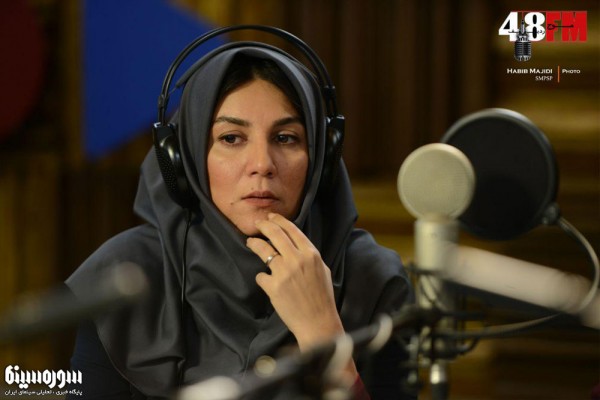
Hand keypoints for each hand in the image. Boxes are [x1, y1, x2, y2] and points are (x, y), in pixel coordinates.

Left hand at [246, 213, 343, 349]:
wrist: (318, 322)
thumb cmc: (322, 297)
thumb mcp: (322, 269)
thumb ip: (308, 255)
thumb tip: (295, 245)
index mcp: (311, 254)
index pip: (292, 229)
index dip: (279, 221)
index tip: (271, 217)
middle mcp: (297, 259)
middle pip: (275, 234)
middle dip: (264, 225)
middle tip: (258, 223)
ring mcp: (284, 272)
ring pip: (263, 250)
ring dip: (255, 244)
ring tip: (251, 242)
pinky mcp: (273, 286)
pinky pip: (261, 275)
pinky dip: (263, 278)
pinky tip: (268, 283)